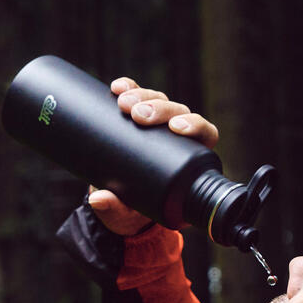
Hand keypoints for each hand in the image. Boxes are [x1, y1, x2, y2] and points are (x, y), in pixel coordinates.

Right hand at [87, 77, 219, 235]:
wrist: (115, 206)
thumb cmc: (132, 215)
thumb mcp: (125, 216)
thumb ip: (114, 210)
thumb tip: (98, 199)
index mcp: (189, 162)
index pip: (204, 134)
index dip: (196, 125)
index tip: (175, 127)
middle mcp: (177, 139)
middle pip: (179, 112)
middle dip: (160, 108)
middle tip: (136, 115)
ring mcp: (157, 126)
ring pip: (159, 101)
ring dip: (144, 96)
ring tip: (122, 102)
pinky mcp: (135, 117)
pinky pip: (136, 95)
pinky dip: (129, 88)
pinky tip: (117, 87)